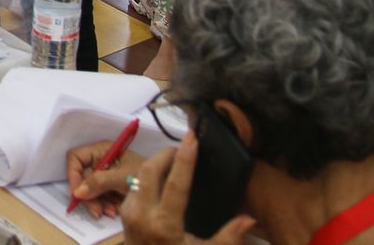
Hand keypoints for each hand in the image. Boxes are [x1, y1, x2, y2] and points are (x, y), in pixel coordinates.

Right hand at [66, 139, 146, 219]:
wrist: (165, 186)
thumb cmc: (145, 175)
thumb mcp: (122, 177)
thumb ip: (99, 182)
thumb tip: (77, 192)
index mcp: (101, 150)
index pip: (75, 157)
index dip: (73, 174)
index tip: (78, 193)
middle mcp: (101, 160)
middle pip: (82, 177)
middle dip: (89, 195)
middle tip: (97, 210)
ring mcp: (105, 174)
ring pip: (90, 189)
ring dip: (98, 203)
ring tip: (111, 211)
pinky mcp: (111, 186)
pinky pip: (100, 196)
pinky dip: (105, 204)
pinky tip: (114, 210)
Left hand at [121, 135, 256, 244]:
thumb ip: (228, 238)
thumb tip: (250, 219)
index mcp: (165, 224)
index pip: (176, 184)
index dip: (185, 159)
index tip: (192, 139)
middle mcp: (143, 214)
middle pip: (150, 170)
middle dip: (166, 153)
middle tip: (184, 147)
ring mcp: (130, 211)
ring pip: (140, 174)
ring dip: (156, 163)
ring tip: (175, 159)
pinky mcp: (124, 210)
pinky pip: (135, 183)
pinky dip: (149, 175)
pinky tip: (163, 176)